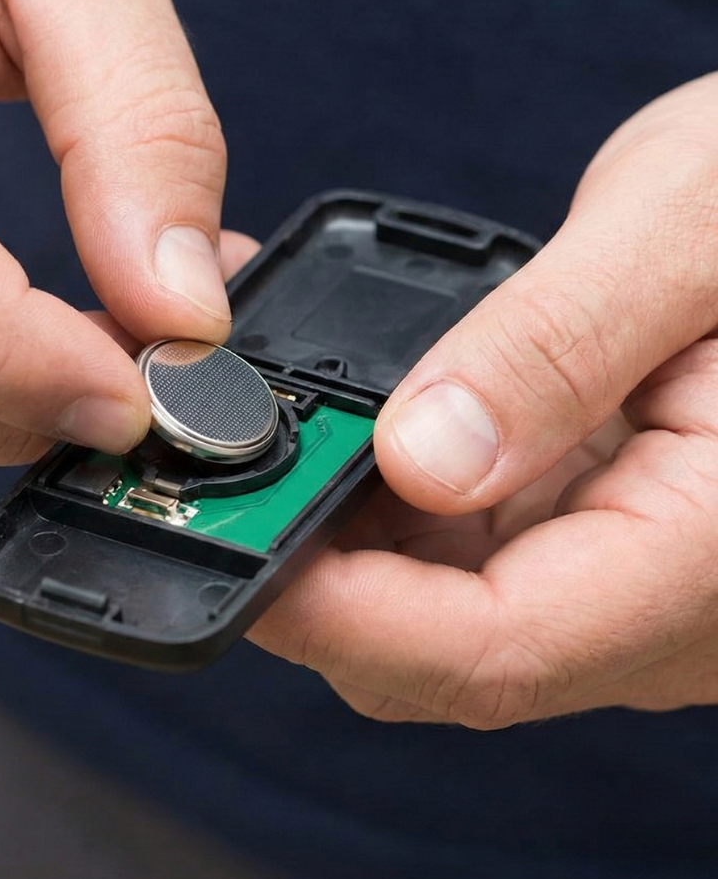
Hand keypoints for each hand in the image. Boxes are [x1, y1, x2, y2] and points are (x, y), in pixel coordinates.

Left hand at [250, 75, 717, 726]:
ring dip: (331, 529)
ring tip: (258, 422)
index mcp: (711, 548)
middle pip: (439, 647)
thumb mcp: (691, 230)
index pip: (492, 648)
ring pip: (434, 605)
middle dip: (309, 572)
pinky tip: (336, 418)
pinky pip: (456, 547)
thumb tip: (418, 463)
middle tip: (210, 468)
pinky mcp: (589, 528)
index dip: (336, 612)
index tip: (221, 540)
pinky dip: (376, 494)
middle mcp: (662, 596)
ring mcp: (621, 572)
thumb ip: (560, 349)